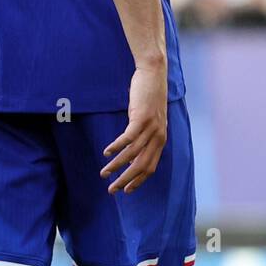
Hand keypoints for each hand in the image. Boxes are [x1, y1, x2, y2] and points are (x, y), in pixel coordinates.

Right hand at [100, 63, 168, 193]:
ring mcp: (151, 127)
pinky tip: (106, 152)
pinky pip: (127, 139)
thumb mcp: (149, 121)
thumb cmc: (149, 97)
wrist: (154, 74)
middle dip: (126, 180)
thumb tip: (132, 155)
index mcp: (161, 139)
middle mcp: (158, 136)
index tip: (126, 191)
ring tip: (104, 173)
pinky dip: (116, 147)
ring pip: (132, 155)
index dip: (138, 181)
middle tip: (112, 190)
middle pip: (142, 166)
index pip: (150, 167)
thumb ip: (145, 137)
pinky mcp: (141, 118)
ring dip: (116, 166)